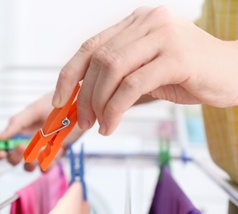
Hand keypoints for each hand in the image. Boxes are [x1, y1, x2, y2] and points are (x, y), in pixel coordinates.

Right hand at [0, 91, 84, 171]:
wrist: (77, 104)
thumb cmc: (55, 104)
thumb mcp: (33, 110)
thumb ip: (16, 124)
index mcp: (20, 132)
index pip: (4, 147)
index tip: (1, 152)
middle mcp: (28, 143)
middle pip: (14, 160)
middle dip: (15, 157)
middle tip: (22, 147)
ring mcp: (42, 151)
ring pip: (29, 166)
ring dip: (30, 163)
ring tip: (36, 153)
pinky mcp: (56, 155)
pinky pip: (47, 167)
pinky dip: (47, 165)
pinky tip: (50, 156)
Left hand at [52, 6, 237, 135]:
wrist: (234, 72)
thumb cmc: (189, 73)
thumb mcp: (147, 68)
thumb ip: (119, 75)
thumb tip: (84, 98)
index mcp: (136, 23)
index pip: (91, 46)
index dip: (69, 73)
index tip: (59, 98)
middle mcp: (147, 22)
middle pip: (99, 59)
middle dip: (84, 95)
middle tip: (82, 120)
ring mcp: (163, 36)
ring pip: (113, 70)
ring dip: (98, 103)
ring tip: (98, 124)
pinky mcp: (178, 57)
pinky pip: (133, 84)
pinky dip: (116, 108)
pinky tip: (112, 125)